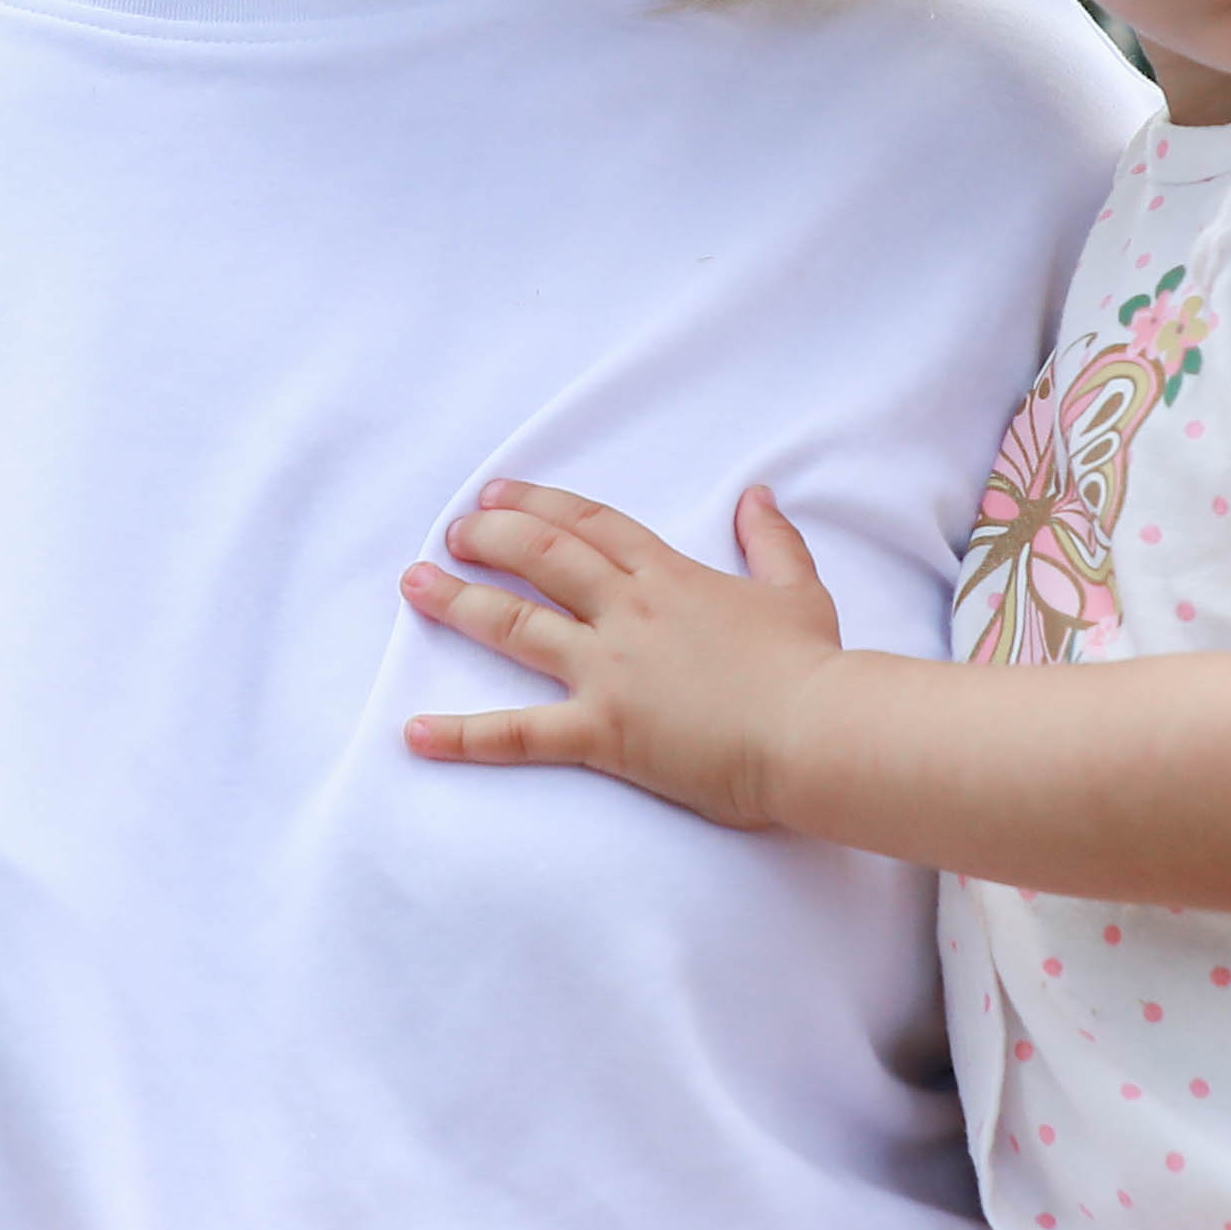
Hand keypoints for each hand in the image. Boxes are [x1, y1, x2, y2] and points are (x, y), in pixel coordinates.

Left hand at [399, 482, 844, 830]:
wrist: (816, 731)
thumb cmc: (812, 667)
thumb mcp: (798, 589)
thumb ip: (772, 540)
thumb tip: (758, 495)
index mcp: (669, 577)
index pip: (591, 526)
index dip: (540, 505)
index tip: (499, 494)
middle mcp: (628, 613)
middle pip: (542, 558)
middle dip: (490, 538)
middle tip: (453, 533)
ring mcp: (610, 670)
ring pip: (516, 625)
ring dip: (459, 602)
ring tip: (414, 585)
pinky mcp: (603, 731)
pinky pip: (521, 733)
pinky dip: (465, 736)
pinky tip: (415, 733)